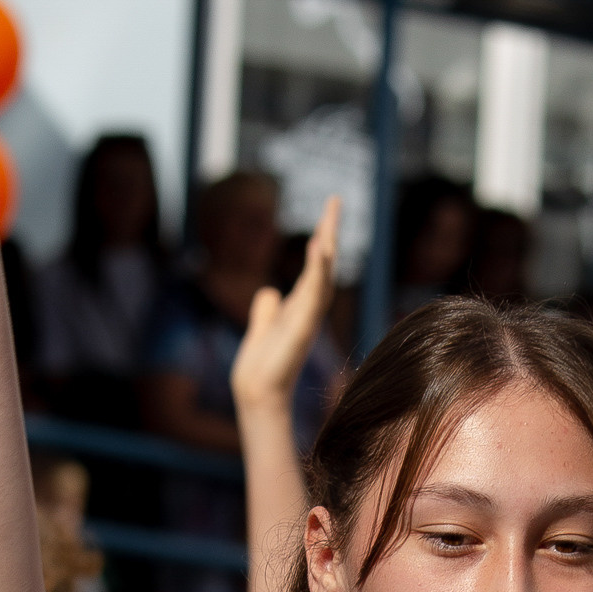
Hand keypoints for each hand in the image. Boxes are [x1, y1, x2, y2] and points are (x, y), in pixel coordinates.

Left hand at [232, 197, 340, 420]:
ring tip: (330, 215)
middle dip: (330, 230)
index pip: (315, 265)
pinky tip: (319, 247)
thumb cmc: (261, 367)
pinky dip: (318, 270)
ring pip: (322, 274)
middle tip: (335, 199)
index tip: (327, 210)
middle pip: (324, 262)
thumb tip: (268, 291)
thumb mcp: (262, 326)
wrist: (257, 393)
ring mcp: (308, 317)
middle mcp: (309, 308)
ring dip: (327, 244)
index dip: (322, 238)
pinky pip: (313, 292)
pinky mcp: (302, 326)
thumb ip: (267, 308)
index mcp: (301, 306)